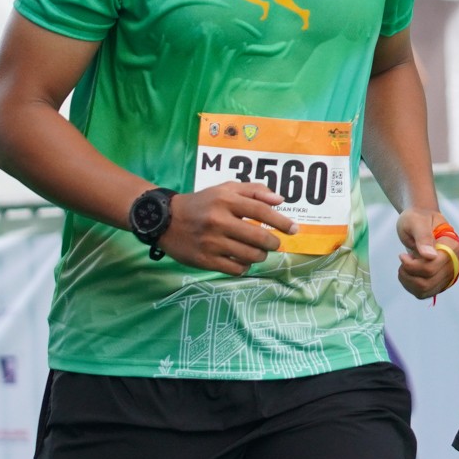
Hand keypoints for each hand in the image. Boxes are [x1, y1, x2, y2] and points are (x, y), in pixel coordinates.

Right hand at [155, 183, 294, 275]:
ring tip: (257, 251)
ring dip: (260, 255)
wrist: (165, 220)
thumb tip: (280, 201)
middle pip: (259, 238)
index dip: (281, 222)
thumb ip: (254, 191)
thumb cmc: (201, 203)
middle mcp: (219, 221)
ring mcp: (211, 242)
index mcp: (226, 200)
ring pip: (250, 255)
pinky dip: (244, 266)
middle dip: (273, 243)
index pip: (261, 211)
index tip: (294, 229)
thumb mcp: (224, 189)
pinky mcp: (205, 260)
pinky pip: (236, 268)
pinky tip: (242, 260)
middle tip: (274, 244)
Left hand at [395, 209, 457, 299]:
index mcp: (451, 246)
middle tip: (402, 258)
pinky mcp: (439, 281)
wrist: (419, 222)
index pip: (433, 266)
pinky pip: (424, 293)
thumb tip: (430, 256)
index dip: (413, 265)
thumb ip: (423, 237)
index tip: (402, 255)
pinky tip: (407, 273)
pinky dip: (410, 286)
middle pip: (428, 281)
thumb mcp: (416, 222)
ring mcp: (447, 274)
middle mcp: (453, 263)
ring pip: (425, 290)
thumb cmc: (417, 219)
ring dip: (408, 281)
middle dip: (409, 272)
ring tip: (403, 266)